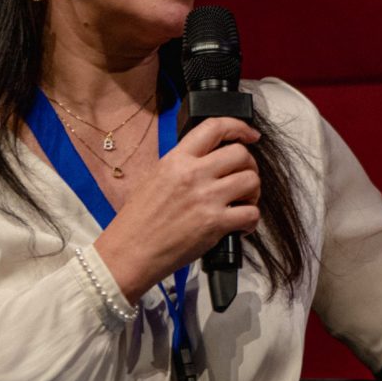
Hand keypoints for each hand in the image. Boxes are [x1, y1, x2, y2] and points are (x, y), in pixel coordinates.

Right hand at [95, 116, 261, 298]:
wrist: (127, 253)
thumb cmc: (137, 222)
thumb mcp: (154, 178)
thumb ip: (182, 165)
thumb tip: (210, 160)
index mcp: (176, 160)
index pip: (215, 127)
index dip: (239, 127)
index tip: (250, 135)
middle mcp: (193, 174)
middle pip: (241, 154)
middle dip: (250, 165)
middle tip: (244, 179)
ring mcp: (206, 198)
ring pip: (251, 180)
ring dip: (253, 192)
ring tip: (243, 202)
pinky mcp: (215, 224)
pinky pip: (251, 213)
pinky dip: (251, 221)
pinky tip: (241, 226)